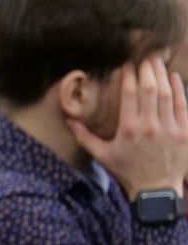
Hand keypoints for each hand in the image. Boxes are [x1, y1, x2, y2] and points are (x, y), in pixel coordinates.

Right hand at [68, 58, 187, 200]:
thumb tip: (68, 119)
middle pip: (150, 88)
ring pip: (167, 93)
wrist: (155, 189)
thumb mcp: (102, 155)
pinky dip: (178, 88)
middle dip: (147, 69)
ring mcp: (170, 128)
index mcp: (129, 129)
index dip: (129, 75)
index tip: (127, 63)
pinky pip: (182, 104)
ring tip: (157, 61)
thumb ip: (84, 136)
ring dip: (162, 74)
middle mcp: (150, 126)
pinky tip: (173, 76)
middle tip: (144, 55)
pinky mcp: (184, 131)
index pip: (131, 94)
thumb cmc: (126, 171)